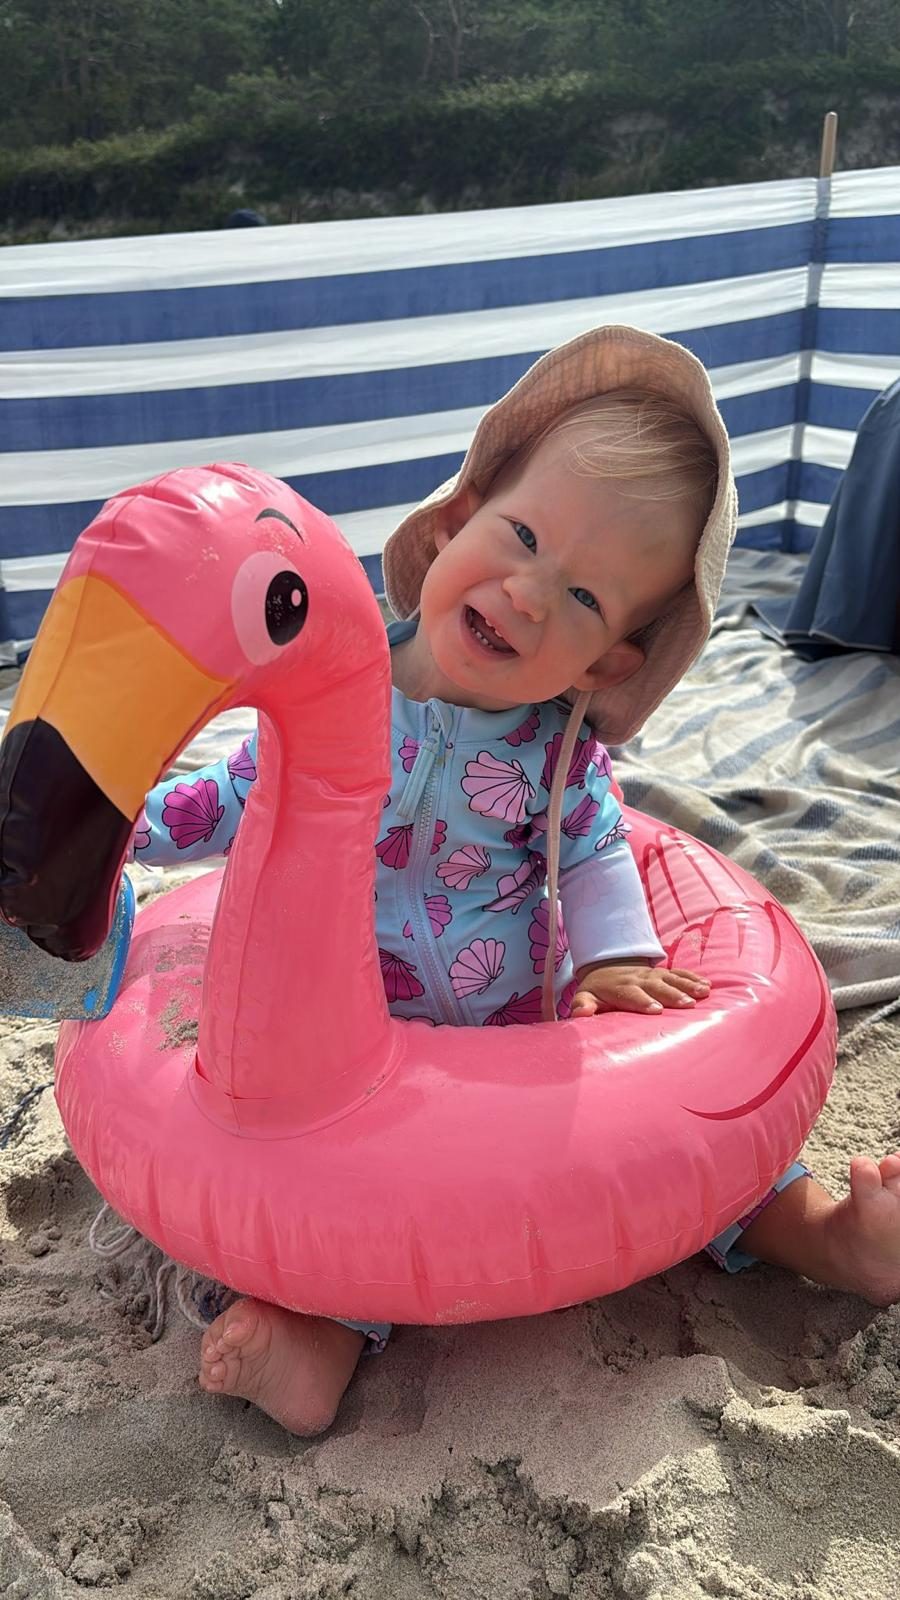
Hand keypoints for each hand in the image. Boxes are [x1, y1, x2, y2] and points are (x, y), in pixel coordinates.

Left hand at [569, 960, 710, 1017]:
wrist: (606, 966)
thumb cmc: (598, 990)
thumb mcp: (585, 996)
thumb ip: (582, 1005)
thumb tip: (580, 1013)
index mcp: (620, 987)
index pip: (631, 994)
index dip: (643, 1001)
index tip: (656, 1009)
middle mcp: (638, 979)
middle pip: (656, 986)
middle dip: (672, 994)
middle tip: (688, 1005)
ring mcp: (652, 974)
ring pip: (671, 978)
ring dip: (688, 985)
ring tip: (704, 993)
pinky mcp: (663, 973)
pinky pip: (679, 973)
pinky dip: (693, 978)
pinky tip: (707, 985)